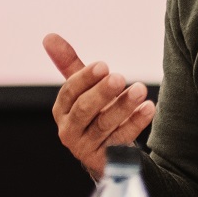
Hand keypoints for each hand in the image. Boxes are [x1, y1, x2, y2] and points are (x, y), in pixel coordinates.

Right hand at [43, 33, 155, 179]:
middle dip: (102, 93)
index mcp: (62, 110)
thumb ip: (68, 63)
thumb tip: (48, 36)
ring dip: (123, 105)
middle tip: (119, 77)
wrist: (110, 152)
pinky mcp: (106, 160)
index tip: (104, 65)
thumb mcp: (83, 88)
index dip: (85, 78)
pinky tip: (149, 108)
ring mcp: (86, 147)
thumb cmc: (95, 112)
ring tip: (141, 89)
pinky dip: (135, 123)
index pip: (70, 92)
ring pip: (104, 125)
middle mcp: (69, 130)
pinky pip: (121, 140)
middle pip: (84, 110)